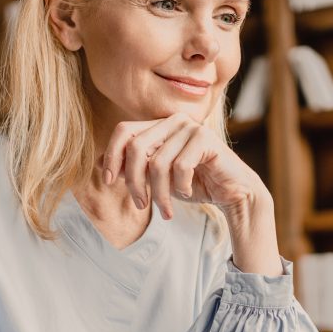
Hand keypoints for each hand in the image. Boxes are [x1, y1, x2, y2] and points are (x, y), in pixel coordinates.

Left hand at [101, 113, 266, 219]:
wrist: (232, 193)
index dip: (113, 156)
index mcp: (159, 125)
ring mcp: (190, 127)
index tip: (111, 182)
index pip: (124, 131)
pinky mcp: (205, 139)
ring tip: (166, 210)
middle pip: (136, 147)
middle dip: (134, 182)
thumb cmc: (194, 184)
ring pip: (157, 163)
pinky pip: (180, 166)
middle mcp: (173, 121)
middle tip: (141, 204)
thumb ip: (133, 168)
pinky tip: (187, 193)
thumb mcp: (157, 178)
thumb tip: (101, 163)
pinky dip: (180, 187)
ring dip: (159, 193)